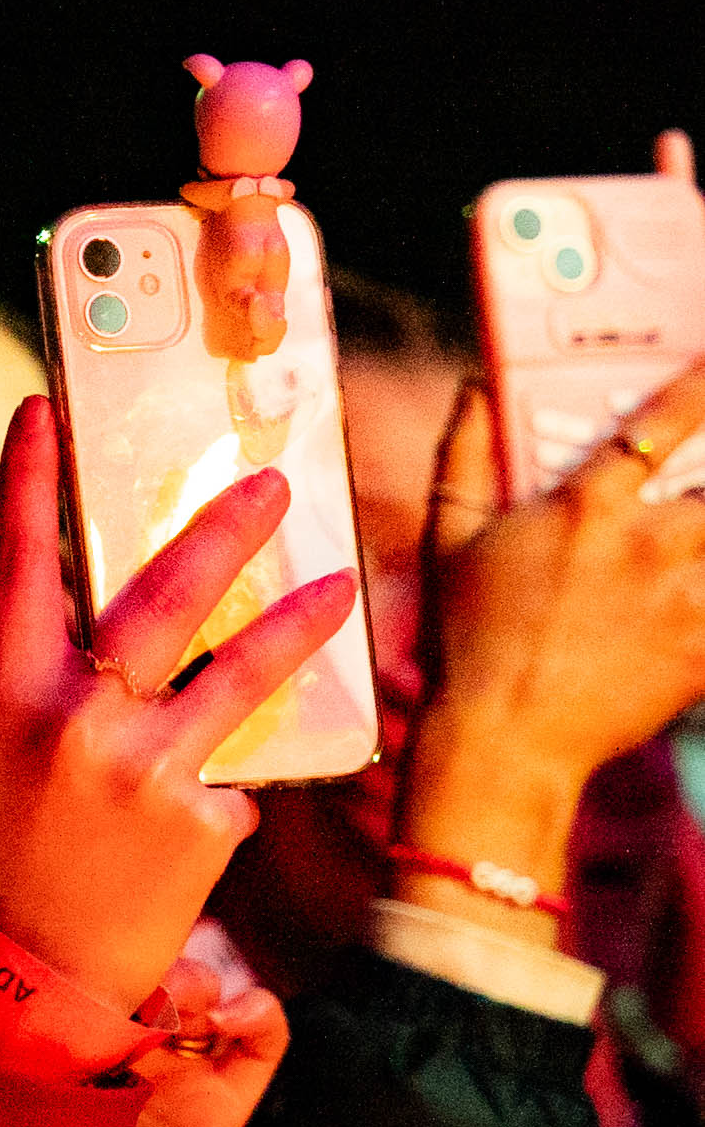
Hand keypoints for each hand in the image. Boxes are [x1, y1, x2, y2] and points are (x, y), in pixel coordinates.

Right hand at [0, 397, 356, 1008]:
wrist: (24, 971)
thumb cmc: (8, 852)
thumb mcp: (5, 753)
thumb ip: (56, 684)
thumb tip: (132, 624)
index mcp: (6, 693)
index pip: (18, 567)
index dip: (30, 484)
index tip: (43, 409)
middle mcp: (69, 718)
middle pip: (159, 599)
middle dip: (220, 532)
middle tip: (270, 484)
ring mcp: (140, 767)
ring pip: (237, 671)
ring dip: (297, 623)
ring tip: (341, 586)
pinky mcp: (199, 818)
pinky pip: (235, 774)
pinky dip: (225, 789)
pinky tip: (194, 828)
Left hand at [64, 958, 284, 1126]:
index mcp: (67, 1037)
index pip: (90, 964)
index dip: (91, 939)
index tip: (74, 931)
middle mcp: (124, 1047)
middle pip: (152, 967)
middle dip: (148, 952)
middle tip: (131, 966)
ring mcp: (176, 1073)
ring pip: (205, 995)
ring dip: (199, 978)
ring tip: (181, 996)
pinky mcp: (217, 1109)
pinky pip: (259, 1049)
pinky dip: (261, 1016)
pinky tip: (238, 1013)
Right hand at [396, 365, 704, 941]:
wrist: (504, 740)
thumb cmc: (467, 638)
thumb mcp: (447, 540)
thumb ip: (460, 455)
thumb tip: (472, 386)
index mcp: (584, 508)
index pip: (661, 424)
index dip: (700, 388)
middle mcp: (647, 544)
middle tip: (704, 480)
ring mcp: (685, 598)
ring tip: (698, 543)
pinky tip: (698, 594)